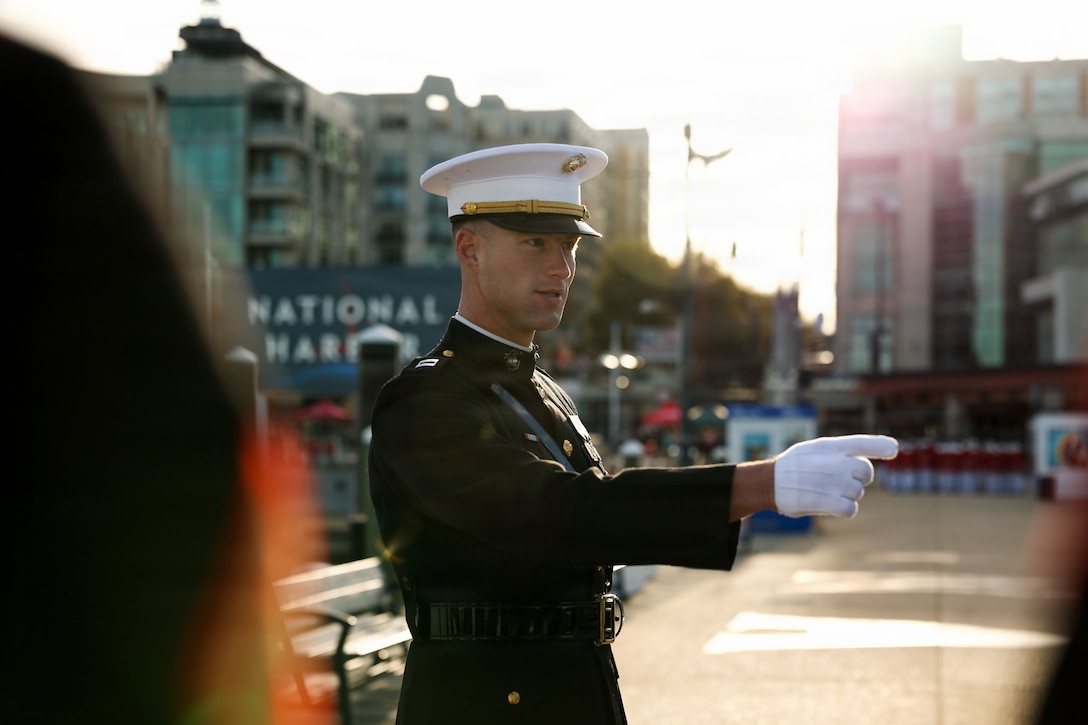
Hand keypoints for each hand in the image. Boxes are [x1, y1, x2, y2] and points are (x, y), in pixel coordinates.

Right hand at [773, 435, 898, 517]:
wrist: (769, 481)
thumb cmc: (796, 465)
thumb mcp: (817, 448)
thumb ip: (845, 450)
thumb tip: (885, 450)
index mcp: (831, 446)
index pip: (862, 443)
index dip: (881, 446)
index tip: (893, 449)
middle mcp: (834, 462)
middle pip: (866, 472)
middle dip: (857, 479)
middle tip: (839, 480)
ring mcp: (831, 482)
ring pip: (858, 492)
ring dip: (847, 494)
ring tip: (827, 491)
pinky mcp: (826, 502)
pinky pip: (850, 509)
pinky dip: (845, 509)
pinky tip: (833, 505)